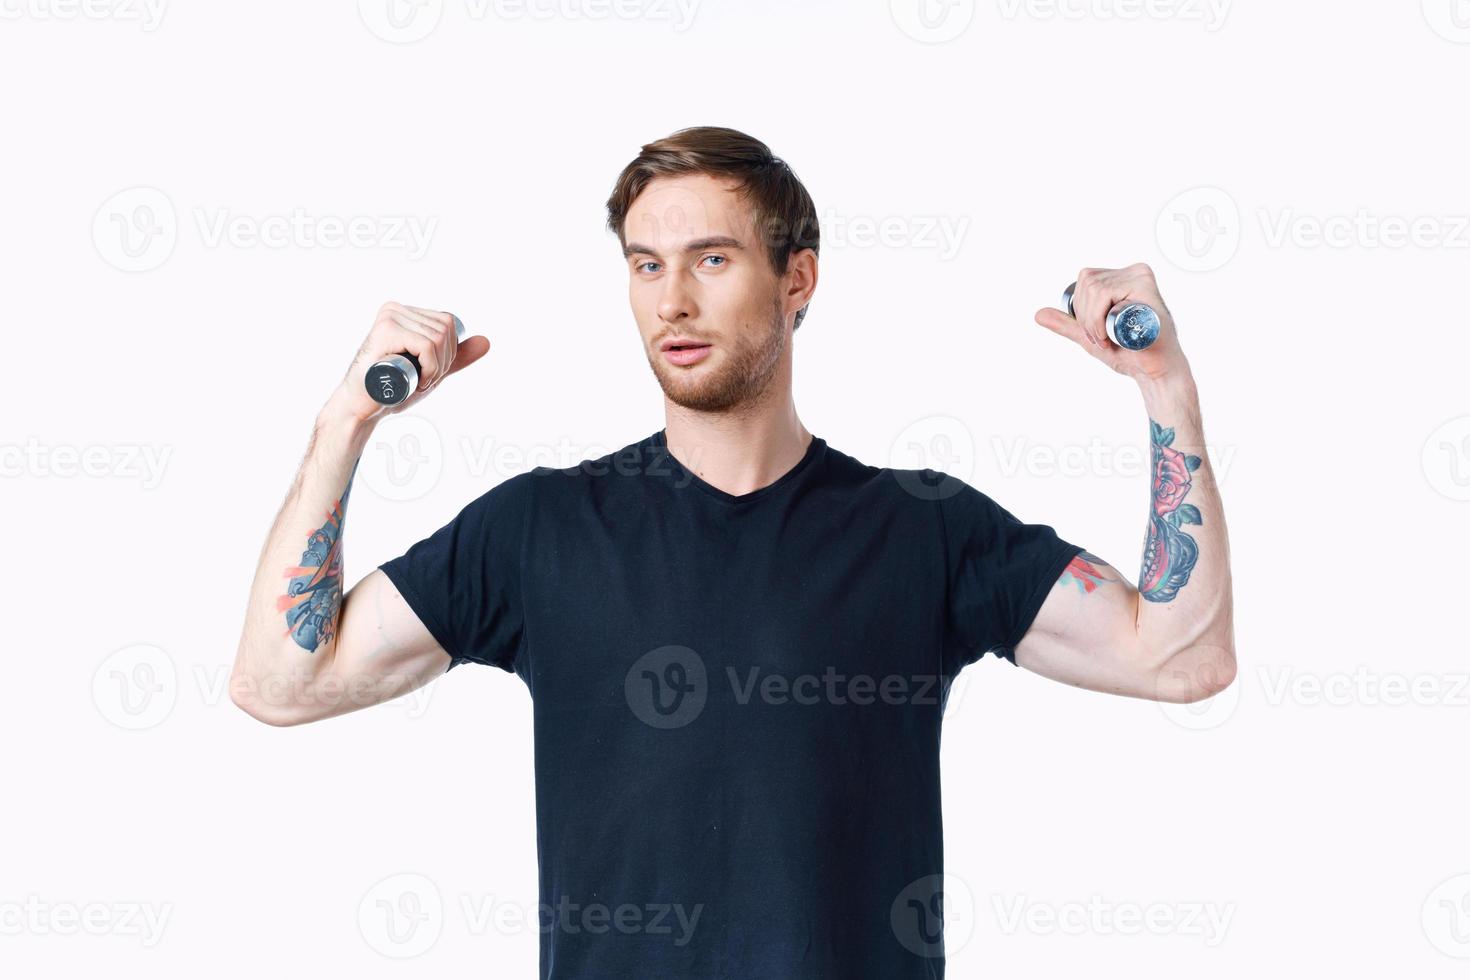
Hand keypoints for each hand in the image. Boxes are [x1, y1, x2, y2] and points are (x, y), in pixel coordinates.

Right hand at [331, 301, 490, 423]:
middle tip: (423, 381)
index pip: (448, 323)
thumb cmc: (393, 389)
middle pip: (446, 330)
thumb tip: (486, 341)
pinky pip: (427, 345)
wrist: (363, 408)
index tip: (429, 373)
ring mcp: (389, 317)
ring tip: (416, 382)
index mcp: (405, 312)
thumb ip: (456, 357)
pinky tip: (417, 381)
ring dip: (435, 369)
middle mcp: (396, 309)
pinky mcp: (385, 330)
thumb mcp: (432, 370)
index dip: (449, 352)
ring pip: (438, 339)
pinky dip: (430, 368)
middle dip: (443, 362)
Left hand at [1034, 263, 1188, 386]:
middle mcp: (1133, 272)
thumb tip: (1038, 314)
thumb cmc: (1129, 352)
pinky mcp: (1145, 286)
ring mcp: (1141, 277)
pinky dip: (1099, 319)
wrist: (1153, 370)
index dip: (1083, 310)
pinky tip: (1113, 335)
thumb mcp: (1090, 335)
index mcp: (1122, 278)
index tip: (1097, 333)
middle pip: (1088, 282)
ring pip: (1094, 289)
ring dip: (1093, 322)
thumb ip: (1068, 324)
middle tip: (1103, 339)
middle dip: (1086, 318)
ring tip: (1109, 339)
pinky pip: (1105, 293)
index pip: (1086, 280)